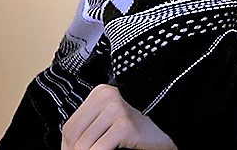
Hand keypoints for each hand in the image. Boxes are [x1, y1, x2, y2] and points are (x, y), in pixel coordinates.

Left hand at [61, 84, 177, 149]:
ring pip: (83, 145)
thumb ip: (89, 130)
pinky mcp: (125, 125)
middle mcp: (107, 96)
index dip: (67, 147)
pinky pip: (98, 149)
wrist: (170, 131)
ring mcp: (117, 109)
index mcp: (100, 93)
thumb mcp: (109, 124)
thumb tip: (66, 147)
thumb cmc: (139, 131)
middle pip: (74, 136)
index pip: (69, 127)